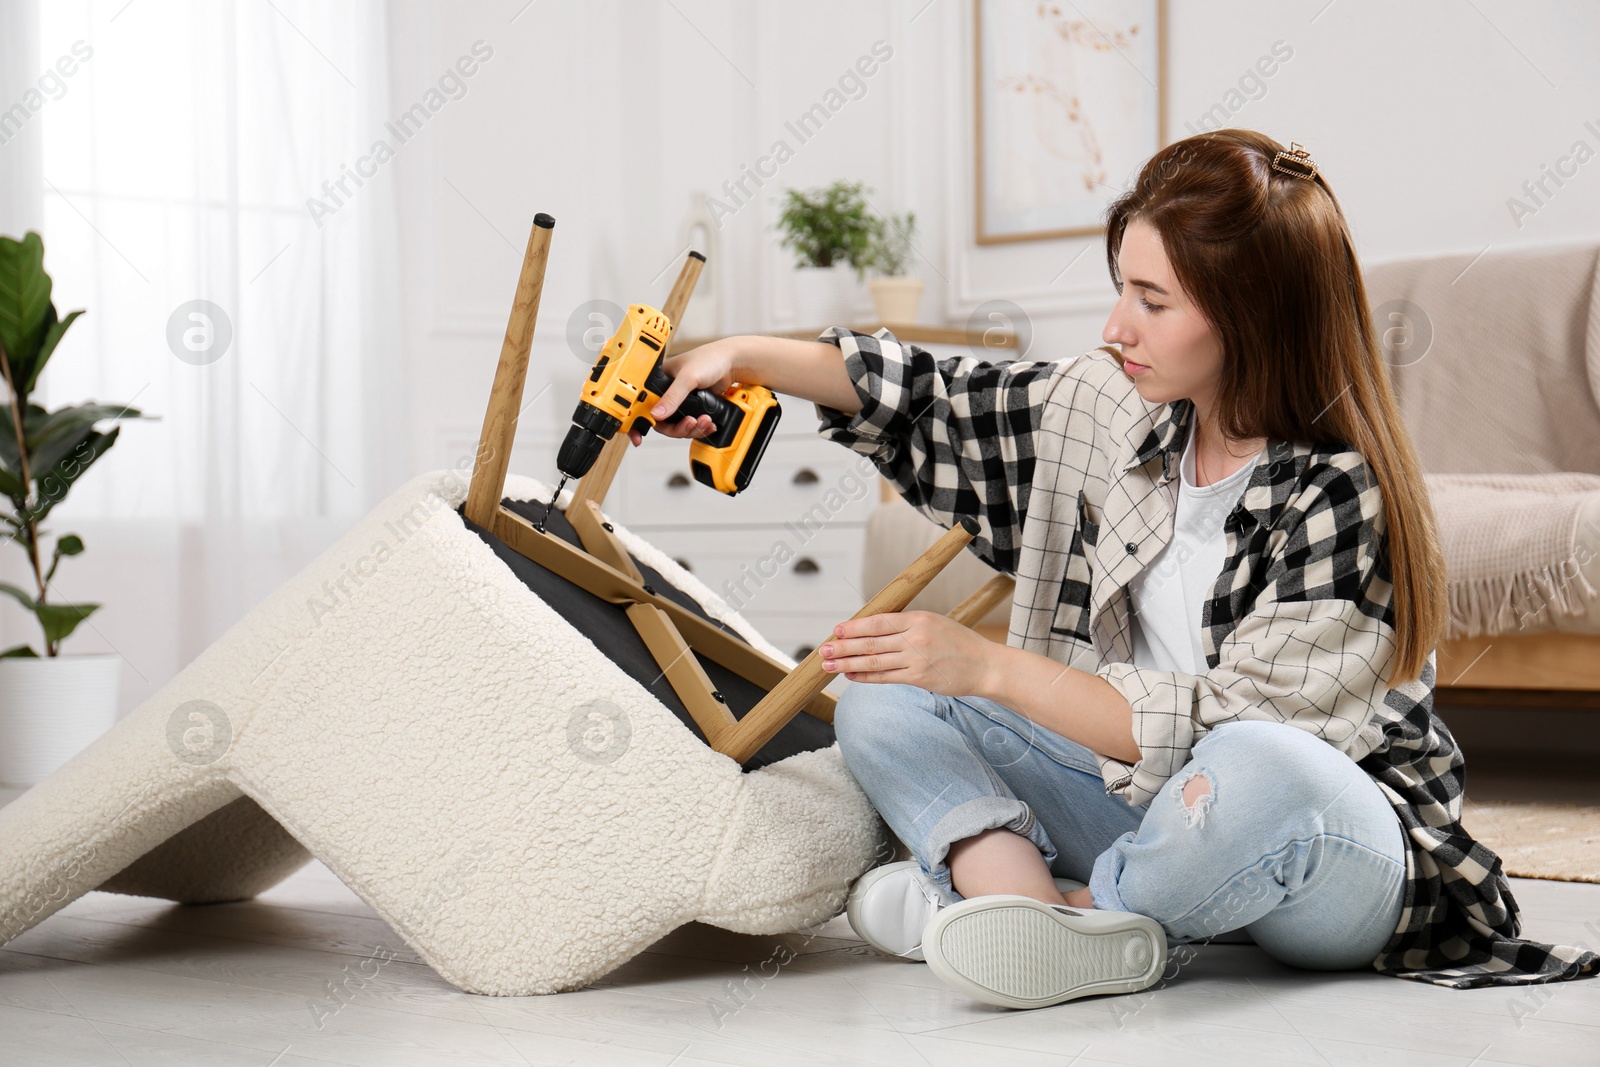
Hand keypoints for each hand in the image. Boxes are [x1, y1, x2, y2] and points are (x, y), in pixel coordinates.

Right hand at [629, 340, 738, 446]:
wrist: (733, 363)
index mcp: (660, 381)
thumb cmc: (710, 359)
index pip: (645, 405)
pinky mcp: (695, 408)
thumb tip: (656, 414)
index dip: (640, 422)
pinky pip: (692, 425)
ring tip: (705, 420)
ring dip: (692, 428)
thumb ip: (672, 396)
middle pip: (663, 422)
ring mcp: (682, 402)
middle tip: (690, 423)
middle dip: (677, 427)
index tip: (638, 438)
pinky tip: (708, 423)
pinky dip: (700, 428)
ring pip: (678, 426)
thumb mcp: (688, 377)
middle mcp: (669, 393)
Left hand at [818, 610, 1003, 697]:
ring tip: (829, 666)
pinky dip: (866, 676)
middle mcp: (915, 637)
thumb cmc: (960, 644)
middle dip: (844, 647)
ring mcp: (916, 659)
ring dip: (848, 663)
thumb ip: (908, 626)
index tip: (837, 630)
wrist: (986, 665)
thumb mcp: (935, 623)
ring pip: (874, 660)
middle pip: (871, 642)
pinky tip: (851, 675)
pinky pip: (886, 677)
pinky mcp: (919, 678)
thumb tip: (874, 630)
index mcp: (918, 619)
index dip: (854, 627)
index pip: (878, 621)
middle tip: (823, 650)